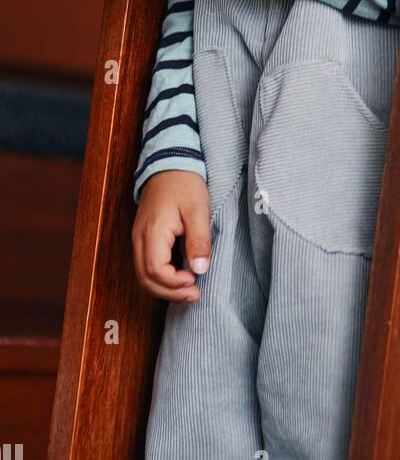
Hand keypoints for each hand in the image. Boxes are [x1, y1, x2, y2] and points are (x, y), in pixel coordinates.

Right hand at [133, 170, 212, 302]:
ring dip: (164, 288)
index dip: (174, 283)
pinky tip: (180, 278)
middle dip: (169, 292)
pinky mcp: (143, 237)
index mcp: (152, 232)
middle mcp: (140, 238)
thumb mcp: (198, 210)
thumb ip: (199, 240)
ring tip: (189, 291)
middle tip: (195, 296)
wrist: (170, 163)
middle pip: (145, 278)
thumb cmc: (185, 184)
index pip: (155, 270)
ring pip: (143, 275)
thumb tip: (200, 270)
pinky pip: (146, 265)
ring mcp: (139, 238)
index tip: (195, 282)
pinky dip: (160, 278)